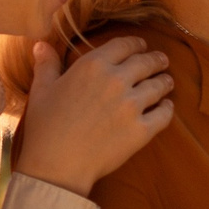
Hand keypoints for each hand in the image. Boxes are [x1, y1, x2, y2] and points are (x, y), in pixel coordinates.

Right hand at [13, 36, 174, 194]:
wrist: (57, 165)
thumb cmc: (45, 127)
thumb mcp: (41, 90)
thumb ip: (46, 65)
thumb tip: (40, 45)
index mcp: (93, 65)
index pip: (124, 45)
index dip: (136, 44)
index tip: (142, 46)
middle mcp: (117, 80)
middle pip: (147, 62)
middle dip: (157, 60)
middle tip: (162, 61)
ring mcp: (132, 106)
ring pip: (159, 86)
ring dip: (165, 81)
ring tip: (167, 81)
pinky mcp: (141, 130)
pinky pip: (164, 114)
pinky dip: (167, 108)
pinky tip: (166, 107)